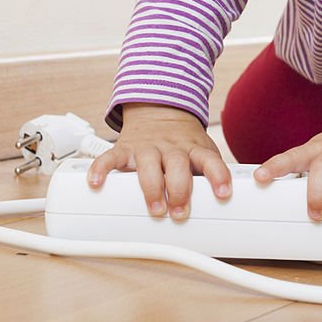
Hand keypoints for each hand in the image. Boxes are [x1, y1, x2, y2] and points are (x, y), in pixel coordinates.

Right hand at [86, 103, 230, 219]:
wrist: (160, 109)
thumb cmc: (184, 141)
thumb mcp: (201, 152)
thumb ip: (208, 175)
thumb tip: (224, 207)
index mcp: (194, 150)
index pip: (211, 161)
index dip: (219, 177)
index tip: (224, 193)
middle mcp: (172, 148)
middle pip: (179, 167)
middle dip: (180, 191)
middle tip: (180, 212)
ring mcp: (148, 148)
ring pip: (149, 166)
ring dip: (152, 189)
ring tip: (155, 209)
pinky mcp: (124, 148)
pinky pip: (110, 158)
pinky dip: (101, 169)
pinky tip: (97, 183)